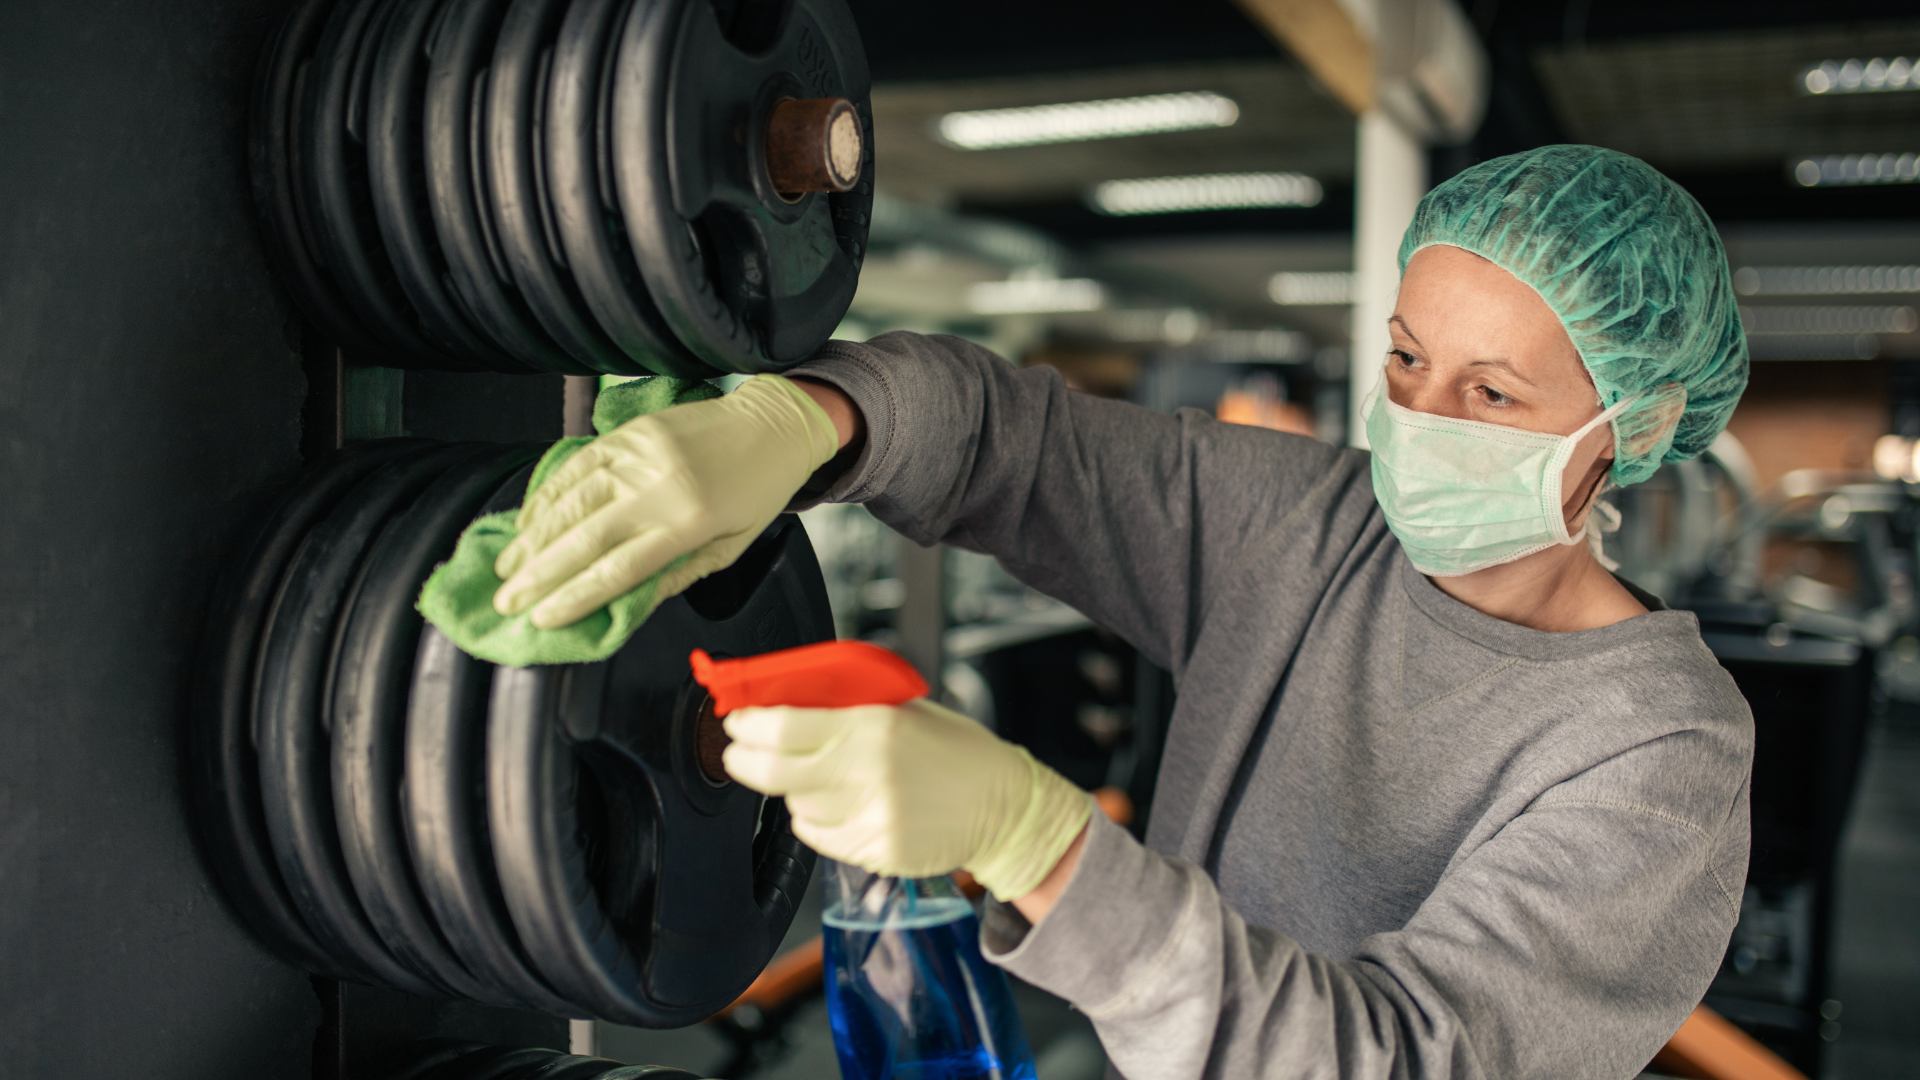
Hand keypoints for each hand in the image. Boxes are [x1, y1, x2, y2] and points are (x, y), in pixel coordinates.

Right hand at [492, 375, 838, 628]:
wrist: (772, 425)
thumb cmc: (755, 493)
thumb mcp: (729, 548)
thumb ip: (677, 576)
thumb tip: (626, 606)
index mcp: (690, 522)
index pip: (619, 570)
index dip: (575, 598)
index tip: (541, 621)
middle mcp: (659, 486)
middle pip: (584, 538)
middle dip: (538, 576)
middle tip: (505, 603)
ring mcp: (639, 454)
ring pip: (571, 501)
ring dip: (532, 538)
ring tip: (507, 568)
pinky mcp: (628, 432)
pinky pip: (576, 464)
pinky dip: (547, 494)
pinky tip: (527, 520)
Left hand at [722, 698, 1092, 900]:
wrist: (1004, 806)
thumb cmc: (956, 752)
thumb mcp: (904, 712)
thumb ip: (848, 710)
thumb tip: (786, 702)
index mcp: (873, 726)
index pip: (784, 725)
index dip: (748, 723)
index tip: (737, 719)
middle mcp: (866, 772)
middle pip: (772, 771)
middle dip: (743, 760)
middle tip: (738, 751)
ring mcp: (869, 816)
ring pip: (794, 806)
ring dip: (791, 791)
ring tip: (819, 778)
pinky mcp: (873, 849)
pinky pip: (819, 835)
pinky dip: (816, 820)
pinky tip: (840, 804)